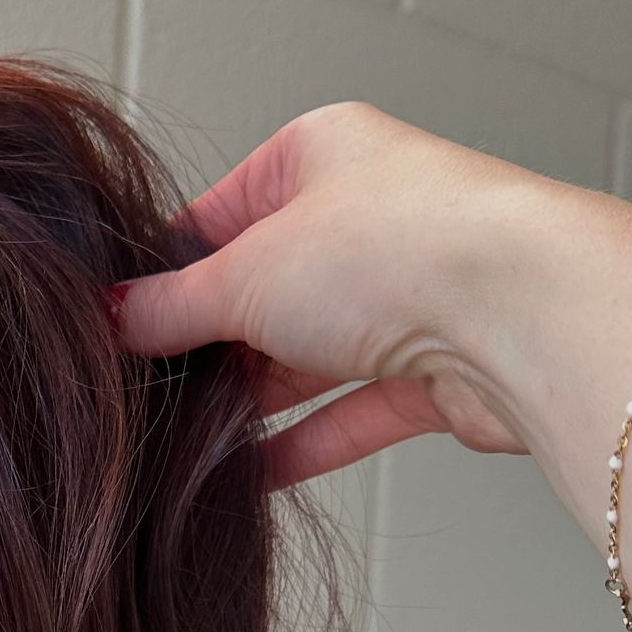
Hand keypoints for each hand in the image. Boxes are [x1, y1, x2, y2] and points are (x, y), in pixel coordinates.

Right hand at [111, 101, 569, 488]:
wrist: (519, 314)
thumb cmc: (395, 249)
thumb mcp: (243, 275)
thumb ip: (169, 308)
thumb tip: (112, 321)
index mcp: (319, 155)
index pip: (218, 215)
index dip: (165, 273)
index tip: (119, 325)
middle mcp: (367, 217)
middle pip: (260, 292)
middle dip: (209, 346)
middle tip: (144, 391)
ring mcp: (403, 295)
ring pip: (304, 356)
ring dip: (250, 401)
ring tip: (183, 443)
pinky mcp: (432, 372)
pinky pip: (347, 413)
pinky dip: (298, 446)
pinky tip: (244, 477)